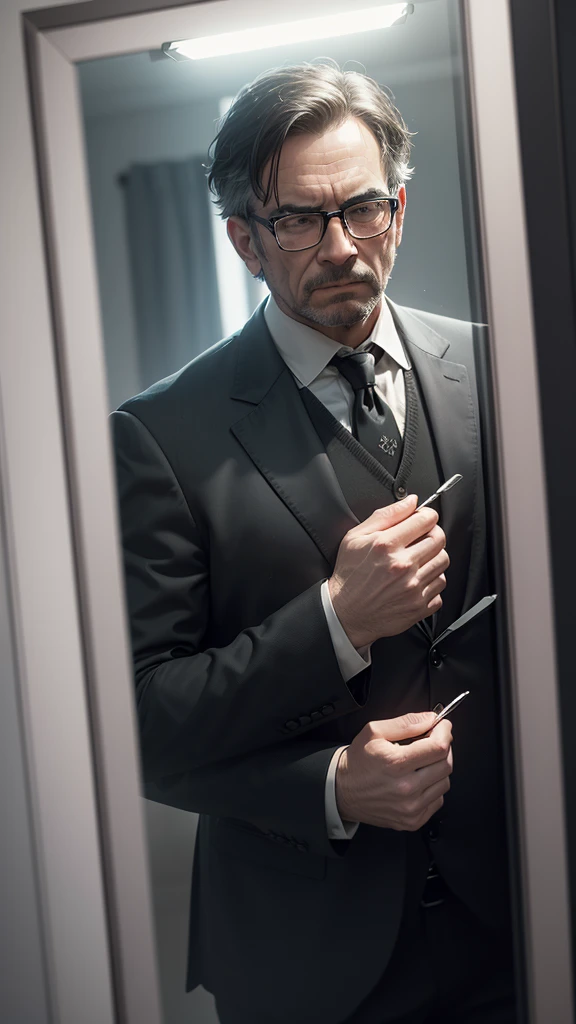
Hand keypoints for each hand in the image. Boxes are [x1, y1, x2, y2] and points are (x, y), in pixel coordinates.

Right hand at [328, 494, 448, 647]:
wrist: (346, 613)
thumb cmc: (349, 576)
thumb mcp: (356, 537)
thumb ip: (386, 515)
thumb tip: (410, 502)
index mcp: (387, 545)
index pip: (425, 520)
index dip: (427, 515)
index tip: (423, 519)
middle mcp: (403, 566)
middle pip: (440, 539)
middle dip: (433, 533)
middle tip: (422, 537)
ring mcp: (413, 587)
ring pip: (443, 562)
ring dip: (434, 556)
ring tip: (418, 559)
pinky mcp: (419, 605)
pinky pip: (440, 586)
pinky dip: (432, 581)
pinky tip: (417, 579)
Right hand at [335, 711, 452, 829]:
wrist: (342, 791)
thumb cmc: (358, 761)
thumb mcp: (374, 731)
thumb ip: (406, 723)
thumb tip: (430, 719)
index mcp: (396, 763)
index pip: (438, 747)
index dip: (445, 732)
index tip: (442, 726)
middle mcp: (405, 788)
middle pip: (446, 764)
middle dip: (443, 747)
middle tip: (431, 741)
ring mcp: (410, 808)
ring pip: (445, 782)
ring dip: (438, 768)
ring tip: (422, 762)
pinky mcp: (413, 821)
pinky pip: (438, 800)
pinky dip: (433, 787)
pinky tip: (418, 780)